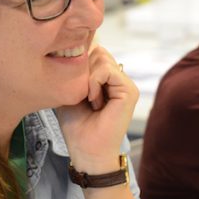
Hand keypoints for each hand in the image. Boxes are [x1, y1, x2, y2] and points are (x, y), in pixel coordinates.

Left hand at [54, 44, 138, 172]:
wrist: (86, 151)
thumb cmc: (77, 127)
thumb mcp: (69, 91)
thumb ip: (73, 71)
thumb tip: (72, 47)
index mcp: (106, 79)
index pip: (93, 51)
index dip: (79, 61)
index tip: (72, 85)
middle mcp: (118, 79)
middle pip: (98, 50)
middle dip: (83, 69)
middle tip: (82, 95)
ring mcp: (126, 84)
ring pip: (102, 58)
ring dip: (87, 79)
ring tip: (89, 101)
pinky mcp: (129, 90)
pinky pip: (107, 70)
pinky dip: (93, 83)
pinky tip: (93, 101)